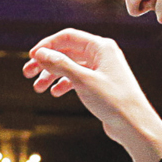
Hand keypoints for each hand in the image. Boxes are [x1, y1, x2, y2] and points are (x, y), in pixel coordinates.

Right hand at [21, 30, 161, 161]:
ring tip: (38, 89)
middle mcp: (102, 54)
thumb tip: (40, 53)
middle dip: (46, 62)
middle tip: (27, 74)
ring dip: (52, 75)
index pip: (68, 37)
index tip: (31, 57)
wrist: (134, 124)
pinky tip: (55, 93)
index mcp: (101, 46)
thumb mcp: (82, 80)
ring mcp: (102, 69)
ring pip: (70, 66)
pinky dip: (64, 84)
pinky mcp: (101, 84)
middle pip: (67, 52)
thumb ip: (60, 64)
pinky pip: (78, 78)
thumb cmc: (113, 100)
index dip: (47, 45)